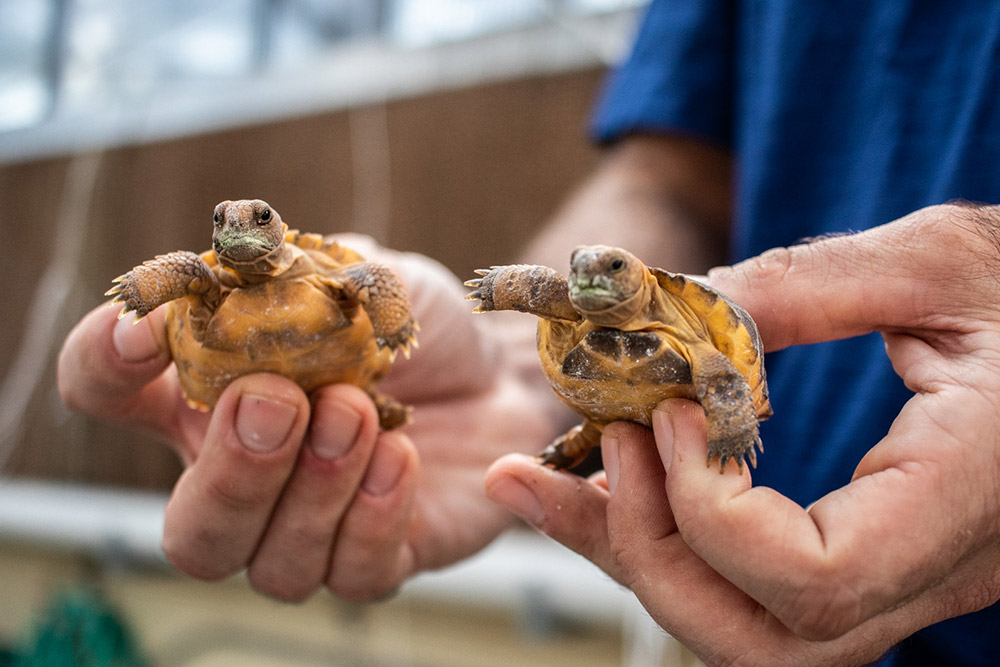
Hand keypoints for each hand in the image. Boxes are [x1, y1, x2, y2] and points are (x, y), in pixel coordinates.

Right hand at [59, 235, 550, 601]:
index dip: (101, 364)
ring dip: (313, 487)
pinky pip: (351, 574)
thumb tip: (228, 277)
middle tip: (279, 400)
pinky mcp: (377, 558)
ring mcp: (308, 529)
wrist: (498, 371)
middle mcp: (243, 474)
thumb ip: (292, 277)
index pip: (104, 389)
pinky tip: (400, 454)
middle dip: (230, 470)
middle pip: (187, 531)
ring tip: (360, 414)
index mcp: (207, 394)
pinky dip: (372, 515)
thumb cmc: (415, 323)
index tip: (143, 333)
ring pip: (268, 564)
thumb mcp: (357, 276)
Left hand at [485, 203, 999, 664]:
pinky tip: (610, 486)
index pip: (818, 580)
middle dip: (652, 550)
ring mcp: (902, 583)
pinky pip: (751, 592)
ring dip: (638, 556)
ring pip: (746, 635)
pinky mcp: (870, 566)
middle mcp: (937, 572)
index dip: (713, 511)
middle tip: (602, 442)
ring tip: (560, 474)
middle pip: (763, 640)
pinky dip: (666, 543)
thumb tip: (680, 310)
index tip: (672, 411)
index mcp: (970, 496)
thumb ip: (812, 285)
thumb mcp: (940, 264)